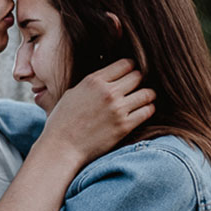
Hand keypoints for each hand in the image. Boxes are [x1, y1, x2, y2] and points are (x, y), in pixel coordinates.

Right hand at [41, 59, 155, 164]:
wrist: (61, 147)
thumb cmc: (62, 121)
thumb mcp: (73, 93)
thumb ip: (92, 84)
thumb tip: (106, 79)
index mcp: (94, 81)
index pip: (125, 64)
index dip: (130, 68)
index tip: (130, 75)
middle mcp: (108, 92)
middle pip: (138, 76)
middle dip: (139, 81)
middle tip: (137, 87)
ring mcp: (117, 109)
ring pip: (147, 93)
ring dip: (148, 95)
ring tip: (144, 99)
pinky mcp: (124, 126)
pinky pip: (147, 111)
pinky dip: (148, 109)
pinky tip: (143, 111)